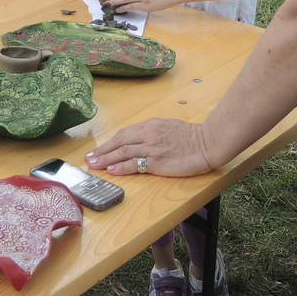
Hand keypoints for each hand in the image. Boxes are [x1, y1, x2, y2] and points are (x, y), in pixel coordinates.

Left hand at [85, 118, 214, 176]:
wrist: (208, 142)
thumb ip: (152, 133)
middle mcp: (148, 134)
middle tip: (88, 158)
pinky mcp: (158, 162)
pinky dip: (121, 167)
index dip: (109, 143)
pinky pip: (135, 164)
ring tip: (93, 165)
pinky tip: (111, 170)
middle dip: (102, 151)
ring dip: (106, 159)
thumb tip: (139, 140)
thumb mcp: (168, 127)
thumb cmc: (192, 137)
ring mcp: (152, 148)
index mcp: (150, 125)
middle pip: (119, 142)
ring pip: (123, 152)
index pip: (124, 134)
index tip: (98, 150)